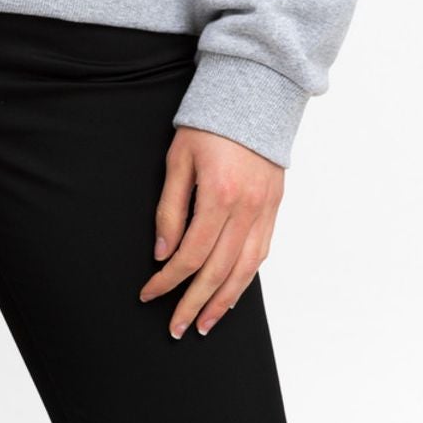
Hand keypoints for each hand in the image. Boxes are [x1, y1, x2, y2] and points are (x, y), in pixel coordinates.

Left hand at [138, 125, 283, 337]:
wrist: (254, 95)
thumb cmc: (209, 124)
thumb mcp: (178, 158)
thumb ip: (169, 208)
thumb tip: (162, 253)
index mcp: (218, 195)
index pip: (190, 254)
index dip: (167, 280)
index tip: (149, 294)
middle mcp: (246, 209)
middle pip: (218, 271)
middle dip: (194, 304)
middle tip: (176, 328)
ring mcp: (264, 211)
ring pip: (244, 271)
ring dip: (223, 303)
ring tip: (204, 324)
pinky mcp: (274, 208)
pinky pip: (260, 254)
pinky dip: (245, 280)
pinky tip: (231, 294)